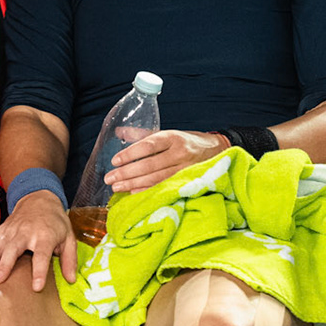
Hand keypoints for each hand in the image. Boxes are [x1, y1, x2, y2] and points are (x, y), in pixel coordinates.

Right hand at [0, 190, 76, 291]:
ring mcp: (10, 232)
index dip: (39, 271)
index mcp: (45, 235)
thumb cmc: (55, 222)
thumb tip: (71, 280)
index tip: (36, 287)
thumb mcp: (69, 238)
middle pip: (13, 250)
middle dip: (4, 265)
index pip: (42, 254)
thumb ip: (70, 259)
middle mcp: (25, 233)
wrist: (38, 198)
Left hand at [105, 130, 227, 193]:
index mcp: (172, 137)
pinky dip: (147, 191)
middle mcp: (178, 152)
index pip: (148, 145)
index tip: (115, 161)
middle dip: (127, 173)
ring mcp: (184, 169)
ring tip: (116, 187)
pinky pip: (164, 187)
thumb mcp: (167, 134)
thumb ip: (142, 135)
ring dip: (133, 184)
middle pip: (149, 164)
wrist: (215, 149)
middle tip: (109, 178)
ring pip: (156, 178)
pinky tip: (133, 193)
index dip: (130, 154)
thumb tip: (119, 132)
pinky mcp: (186, 181)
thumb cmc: (186, 141)